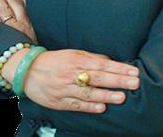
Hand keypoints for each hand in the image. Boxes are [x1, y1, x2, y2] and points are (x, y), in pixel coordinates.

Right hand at [22, 48, 140, 112]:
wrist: (28, 71)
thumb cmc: (54, 61)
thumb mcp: (72, 54)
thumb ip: (91, 58)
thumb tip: (109, 61)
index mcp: (77, 60)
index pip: (102, 64)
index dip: (118, 68)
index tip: (132, 71)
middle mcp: (72, 74)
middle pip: (98, 77)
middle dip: (117, 80)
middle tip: (134, 83)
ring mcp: (65, 89)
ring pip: (89, 93)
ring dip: (106, 95)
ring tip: (122, 97)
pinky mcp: (59, 102)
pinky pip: (76, 105)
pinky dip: (89, 107)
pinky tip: (102, 108)